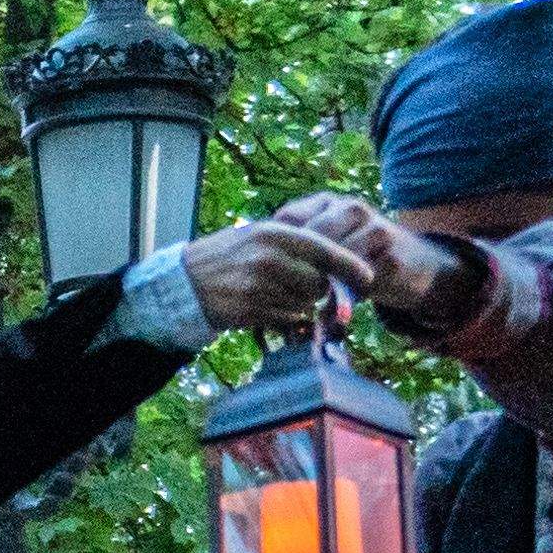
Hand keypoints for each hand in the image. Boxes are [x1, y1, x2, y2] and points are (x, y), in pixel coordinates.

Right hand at [165, 207, 395, 337]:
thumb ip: (296, 246)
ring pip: (304, 303)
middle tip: (304, 287)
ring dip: (299, 304)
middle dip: (319, 289)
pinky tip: (264, 306)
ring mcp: (258, 286)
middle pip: (318, 282)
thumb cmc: (228, 256)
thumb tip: (336, 267)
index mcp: (273, 234)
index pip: (324, 250)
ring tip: (275, 293)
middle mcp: (268, 258)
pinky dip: (283, 317)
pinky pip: (286, 319)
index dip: (350, 265)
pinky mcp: (251, 311)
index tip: (368, 276)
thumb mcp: (258, 236)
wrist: (184, 282)